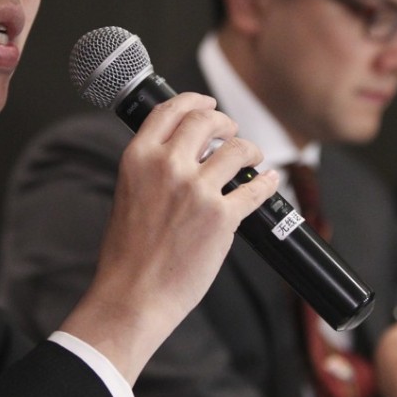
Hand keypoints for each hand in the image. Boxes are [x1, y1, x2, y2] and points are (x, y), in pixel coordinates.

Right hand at [59, 92, 278, 382]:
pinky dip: (266, 183)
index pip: (170, 109)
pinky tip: (268, 181)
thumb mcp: (127, 193)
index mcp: (138, 157)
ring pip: (237, 149)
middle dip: (225, 122)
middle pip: (207, 120)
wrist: (133, 295)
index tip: (207, 103)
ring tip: (252, 159)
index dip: (194, 100)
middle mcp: (167, 166)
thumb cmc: (127, 254)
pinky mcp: (222, 216)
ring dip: (250, 150)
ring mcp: (196, 190)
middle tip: (231, 132)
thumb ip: (151, 167)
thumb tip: (181, 152)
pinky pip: (255, 188)